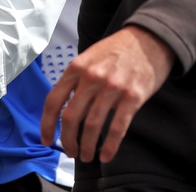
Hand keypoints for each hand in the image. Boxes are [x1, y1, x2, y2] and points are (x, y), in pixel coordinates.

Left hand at [41, 26, 173, 163]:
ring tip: (87, 156)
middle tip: (71, 152)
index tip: (47, 140)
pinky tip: (106, 156)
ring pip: (92, 126)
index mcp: (76, 67)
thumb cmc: (117, 51)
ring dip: (87, 146)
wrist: (149, 39)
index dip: (46, 124)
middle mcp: (91, 77)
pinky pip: (117, 127)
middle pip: (70, 117)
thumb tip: (63, 108)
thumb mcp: (89, 57)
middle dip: (68, 140)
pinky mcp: (133, 96)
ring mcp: (112, 87)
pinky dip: (110, 146)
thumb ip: (76, 79)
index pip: (53, 100)